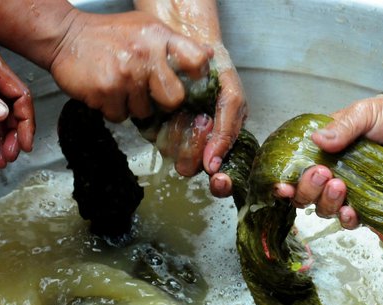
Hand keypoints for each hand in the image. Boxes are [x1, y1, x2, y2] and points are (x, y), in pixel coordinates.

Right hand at [49, 10, 211, 122]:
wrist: (64, 37)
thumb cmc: (107, 34)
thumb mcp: (145, 27)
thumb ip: (174, 43)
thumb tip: (207, 56)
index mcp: (159, 36)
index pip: (196, 60)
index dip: (196, 77)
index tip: (188, 83)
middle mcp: (146, 54)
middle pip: (174, 99)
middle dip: (162, 102)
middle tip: (148, 92)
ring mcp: (126, 74)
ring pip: (144, 112)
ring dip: (132, 105)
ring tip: (120, 85)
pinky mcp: (106, 91)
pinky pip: (120, 116)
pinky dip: (113, 109)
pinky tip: (106, 91)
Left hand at [151, 57, 247, 192]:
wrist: (184, 42)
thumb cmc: (214, 70)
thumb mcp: (231, 94)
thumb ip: (229, 127)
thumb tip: (212, 165)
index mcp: (220, 145)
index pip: (221, 181)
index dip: (220, 184)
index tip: (214, 172)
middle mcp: (195, 147)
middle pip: (191, 167)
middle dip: (194, 144)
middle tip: (200, 120)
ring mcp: (172, 139)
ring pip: (171, 153)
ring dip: (178, 130)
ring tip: (186, 107)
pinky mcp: (150, 128)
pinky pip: (152, 137)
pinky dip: (159, 121)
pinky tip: (166, 105)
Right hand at [278, 89, 382, 226]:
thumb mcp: (363, 113)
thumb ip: (341, 126)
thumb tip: (318, 139)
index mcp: (321, 152)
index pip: (294, 172)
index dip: (285, 183)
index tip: (284, 186)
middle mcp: (330, 174)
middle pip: (305, 196)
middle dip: (308, 190)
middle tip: (323, 174)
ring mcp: (349, 191)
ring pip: (326, 210)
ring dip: (328, 204)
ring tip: (340, 187)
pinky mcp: (369, 204)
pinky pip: (354, 221)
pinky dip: (351, 220)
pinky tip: (353, 211)